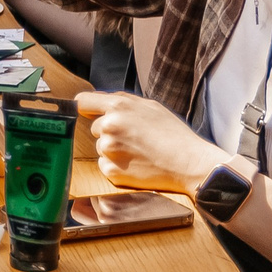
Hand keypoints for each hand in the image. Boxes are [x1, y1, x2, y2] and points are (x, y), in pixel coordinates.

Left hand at [75, 91, 231, 196]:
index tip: (87, 113)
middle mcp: (109, 126)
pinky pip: (104, 166)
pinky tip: (136, 165)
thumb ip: (122, 101)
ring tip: (139, 153)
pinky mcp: (111, 171)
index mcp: (118, 106)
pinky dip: (117, 167)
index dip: (84, 108)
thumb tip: (100, 100)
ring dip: (114, 151)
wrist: (189, 163)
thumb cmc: (173, 134)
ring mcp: (108, 150)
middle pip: (96, 128)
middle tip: (134, 139)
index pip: (82, 102)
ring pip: (101, 148)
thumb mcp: (150, 106)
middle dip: (110, 132)